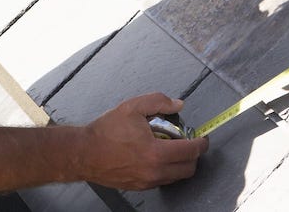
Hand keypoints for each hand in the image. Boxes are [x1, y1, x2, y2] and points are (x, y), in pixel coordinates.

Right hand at [79, 93, 208, 189]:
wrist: (84, 153)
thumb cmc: (106, 130)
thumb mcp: (133, 106)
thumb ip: (159, 101)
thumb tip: (179, 104)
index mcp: (155, 152)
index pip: (190, 151)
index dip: (201, 143)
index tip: (203, 137)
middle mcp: (154, 172)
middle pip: (188, 169)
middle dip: (194, 155)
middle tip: (189, 142)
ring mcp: (147, 182)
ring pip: (176, 177)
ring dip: (181, 163)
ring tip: (172, 147)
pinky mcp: (140, 187)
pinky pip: (163, 180)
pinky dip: (167, 169)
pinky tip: (157, 156)